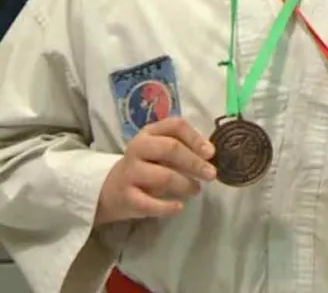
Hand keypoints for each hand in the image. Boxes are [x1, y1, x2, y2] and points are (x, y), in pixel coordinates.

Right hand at [95, 117, 215, 225]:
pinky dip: (167, 207)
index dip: (195, 138)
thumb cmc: (146, 165)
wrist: (111, 190)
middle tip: (211, 174)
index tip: (211, 153)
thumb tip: (209, 155)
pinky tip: (179, 207)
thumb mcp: (160, 150)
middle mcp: (137, 148)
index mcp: (149, 132)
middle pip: (170, 148)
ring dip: (185, 184)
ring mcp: (130, 172)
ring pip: (163, 176)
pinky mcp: (126, 197)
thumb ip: (183, 147)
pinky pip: (150, 203)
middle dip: (194, 162)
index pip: (175, 125)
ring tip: (197, 190)